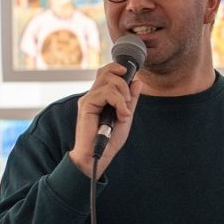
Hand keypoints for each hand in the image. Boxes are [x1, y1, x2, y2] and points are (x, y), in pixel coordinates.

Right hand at [69, 63, 142, 178]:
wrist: (98, 155)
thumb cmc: (109, 139)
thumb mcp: (126, 116)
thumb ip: (130, 99)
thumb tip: (137, 81)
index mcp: (101, 96)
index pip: (106, 73)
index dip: (118, 68)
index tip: (129, 72)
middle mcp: (93, 95)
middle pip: (106, 72)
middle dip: (123, 82)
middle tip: (127, 100)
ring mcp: (88, 99)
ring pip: (108, 81)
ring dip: (122, 95)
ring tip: (124, 112)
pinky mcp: (86, 105)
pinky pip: (106, 93)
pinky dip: (118, 102)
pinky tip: (121, 115)